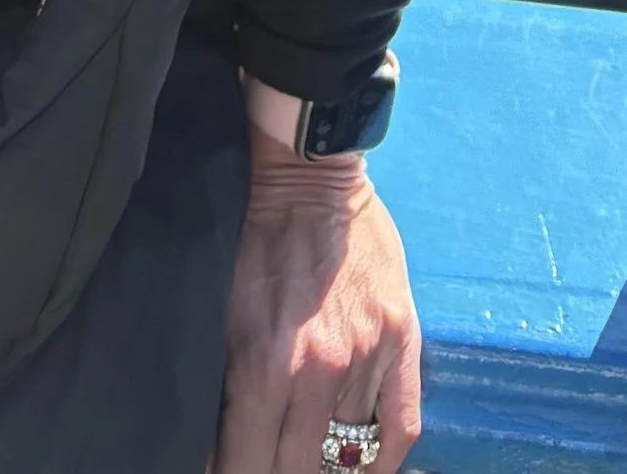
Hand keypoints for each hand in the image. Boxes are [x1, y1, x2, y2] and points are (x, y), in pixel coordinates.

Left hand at [211, 145, 420, 473]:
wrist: (309, 181)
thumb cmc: (258, 247)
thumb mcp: (229, 319)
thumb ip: (233, 389)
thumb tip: (225, 450)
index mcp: (266, 366)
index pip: (250, 464)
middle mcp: (319, 370)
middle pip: (298, 468)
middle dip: (279, 471)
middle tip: (272, 461)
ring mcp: (366, 354)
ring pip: (348, 452)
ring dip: (326, 463)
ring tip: (311, 457)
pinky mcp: (401, 336)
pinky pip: (401, 425)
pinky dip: (383, 461)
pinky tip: (367, 468)